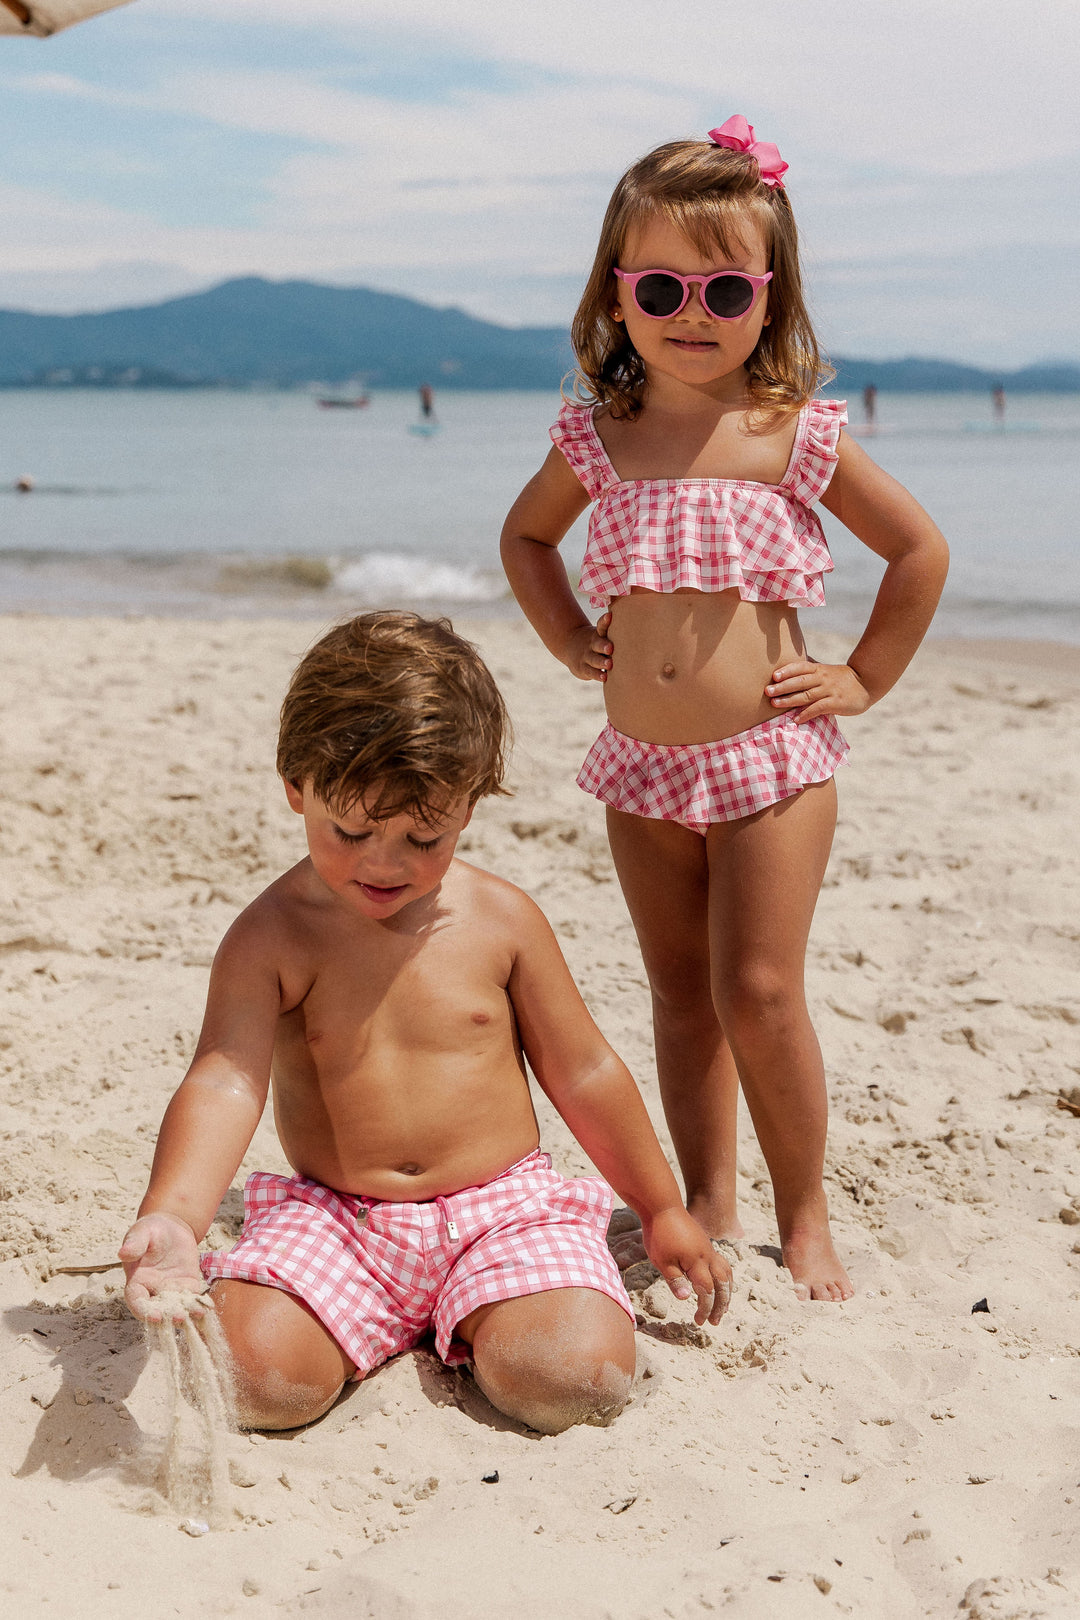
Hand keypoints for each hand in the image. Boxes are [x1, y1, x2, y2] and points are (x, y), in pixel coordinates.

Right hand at [119, 1212, 209, 1322]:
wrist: (171, 1228)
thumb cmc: (150, 1230)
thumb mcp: (141, 1233)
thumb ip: (135, 1244)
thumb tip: (123, 1253)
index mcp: (137, 1282)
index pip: (137, 1301)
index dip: (144, 1311)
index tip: (155, 1316)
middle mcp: (153, 1291)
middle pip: (159, 1309)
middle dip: (169, 1316)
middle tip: (180, 1317)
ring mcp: (171, 1291)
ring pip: (177, 1307)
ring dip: (187, 1313)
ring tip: (197, 1313)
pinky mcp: (188, 1286)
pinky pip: (192, 1298)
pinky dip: (199, 1304)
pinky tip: (207, 1307)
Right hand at [562, 612, 611, 682]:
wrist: (570, 646)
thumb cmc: (598, 642)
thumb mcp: (602, 634)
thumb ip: (618, 632)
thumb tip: (650, 625)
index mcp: (599, 635)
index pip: (601, 626)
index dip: (605, 621)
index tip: (609, 616)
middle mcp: (592, 644)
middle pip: (597, 643)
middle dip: (603, 645)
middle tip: (611, 648)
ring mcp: (587, 656)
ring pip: (594, 659)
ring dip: (601, 662)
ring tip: (609, 664)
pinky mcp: (583, 668)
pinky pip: (590, 672)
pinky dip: (597, 675)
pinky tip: (604, 677)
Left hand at [640, 1207, 732, 1325]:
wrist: (662, 1205)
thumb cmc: (659, 1233)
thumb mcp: (662, 1260)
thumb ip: (675, 1280)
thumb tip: (687, 1299)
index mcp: (697, 1263)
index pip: (708, 1292)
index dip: (706, 1308)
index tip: (699, 1322)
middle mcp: (707, 1256)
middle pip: (722, 1284)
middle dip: (721, 1305)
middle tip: (716, 1321)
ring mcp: (708, 1249)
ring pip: (726, 1273)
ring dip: (726, 1292)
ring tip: (723, 1306)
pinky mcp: (704, 1243)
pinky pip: (722, 1263)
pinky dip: (724, 1278)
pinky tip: (717, 1283)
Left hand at [765, 658, 869, 721]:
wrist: (866, 683)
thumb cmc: (841, 678)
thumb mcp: (825, 670)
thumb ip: (809, 670)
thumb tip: (788, 667)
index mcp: (819, 669)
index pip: (800, 667)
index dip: (787, 671)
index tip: (773, 676)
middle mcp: (823, 678)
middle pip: (800, 681)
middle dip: (783, 686)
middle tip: (768, 691)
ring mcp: (829, 690)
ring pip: (807, 694)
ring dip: (789, 700)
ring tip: (775, 704)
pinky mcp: (836, 703)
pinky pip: (818, 708)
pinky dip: (806, 713)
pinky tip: (796, 719)